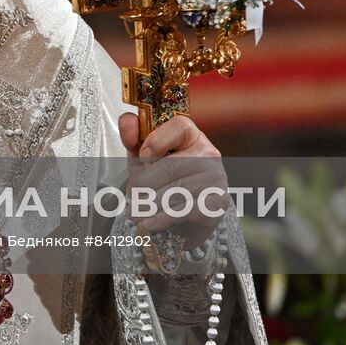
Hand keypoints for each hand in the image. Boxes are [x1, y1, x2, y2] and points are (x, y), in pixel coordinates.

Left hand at [118, 113, 226, 248]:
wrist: (187, 217)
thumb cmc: (164, 182)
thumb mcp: (145, 158)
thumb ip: (134, 138)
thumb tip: (128, 121)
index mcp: (192, 136)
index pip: (180, 126)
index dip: (157, 140)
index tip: (142, 157)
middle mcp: (209, 153)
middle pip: (171, 165)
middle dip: (144, 184)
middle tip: (131, 198)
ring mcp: (216, 178)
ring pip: (176, 191)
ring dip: (150, 205)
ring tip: (135, 213)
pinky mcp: (217, 203)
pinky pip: (185, 210)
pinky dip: (161, 219)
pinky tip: (149, 223)